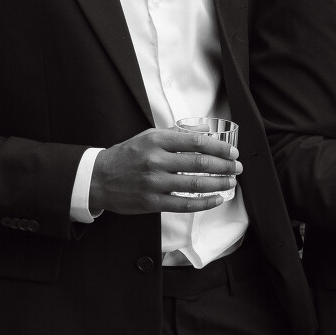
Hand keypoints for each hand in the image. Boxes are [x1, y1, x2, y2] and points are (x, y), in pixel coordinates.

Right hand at [89, 127, 240, 215]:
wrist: (98, 178)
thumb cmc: (127, 156)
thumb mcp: (148, 136)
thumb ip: (177, 133)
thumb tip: (204, 129)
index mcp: (156, 140)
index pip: (196, 142)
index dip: (219, 147)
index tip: (232, 152)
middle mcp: (156, 160)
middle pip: (200, 163)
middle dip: (225, 166)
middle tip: (237, 168)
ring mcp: (154, 183)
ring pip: (196, 184)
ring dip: (219, 183)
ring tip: (231, 182)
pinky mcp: (152, 202)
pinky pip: (185, 205)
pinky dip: (205, 203)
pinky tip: (217, 199)